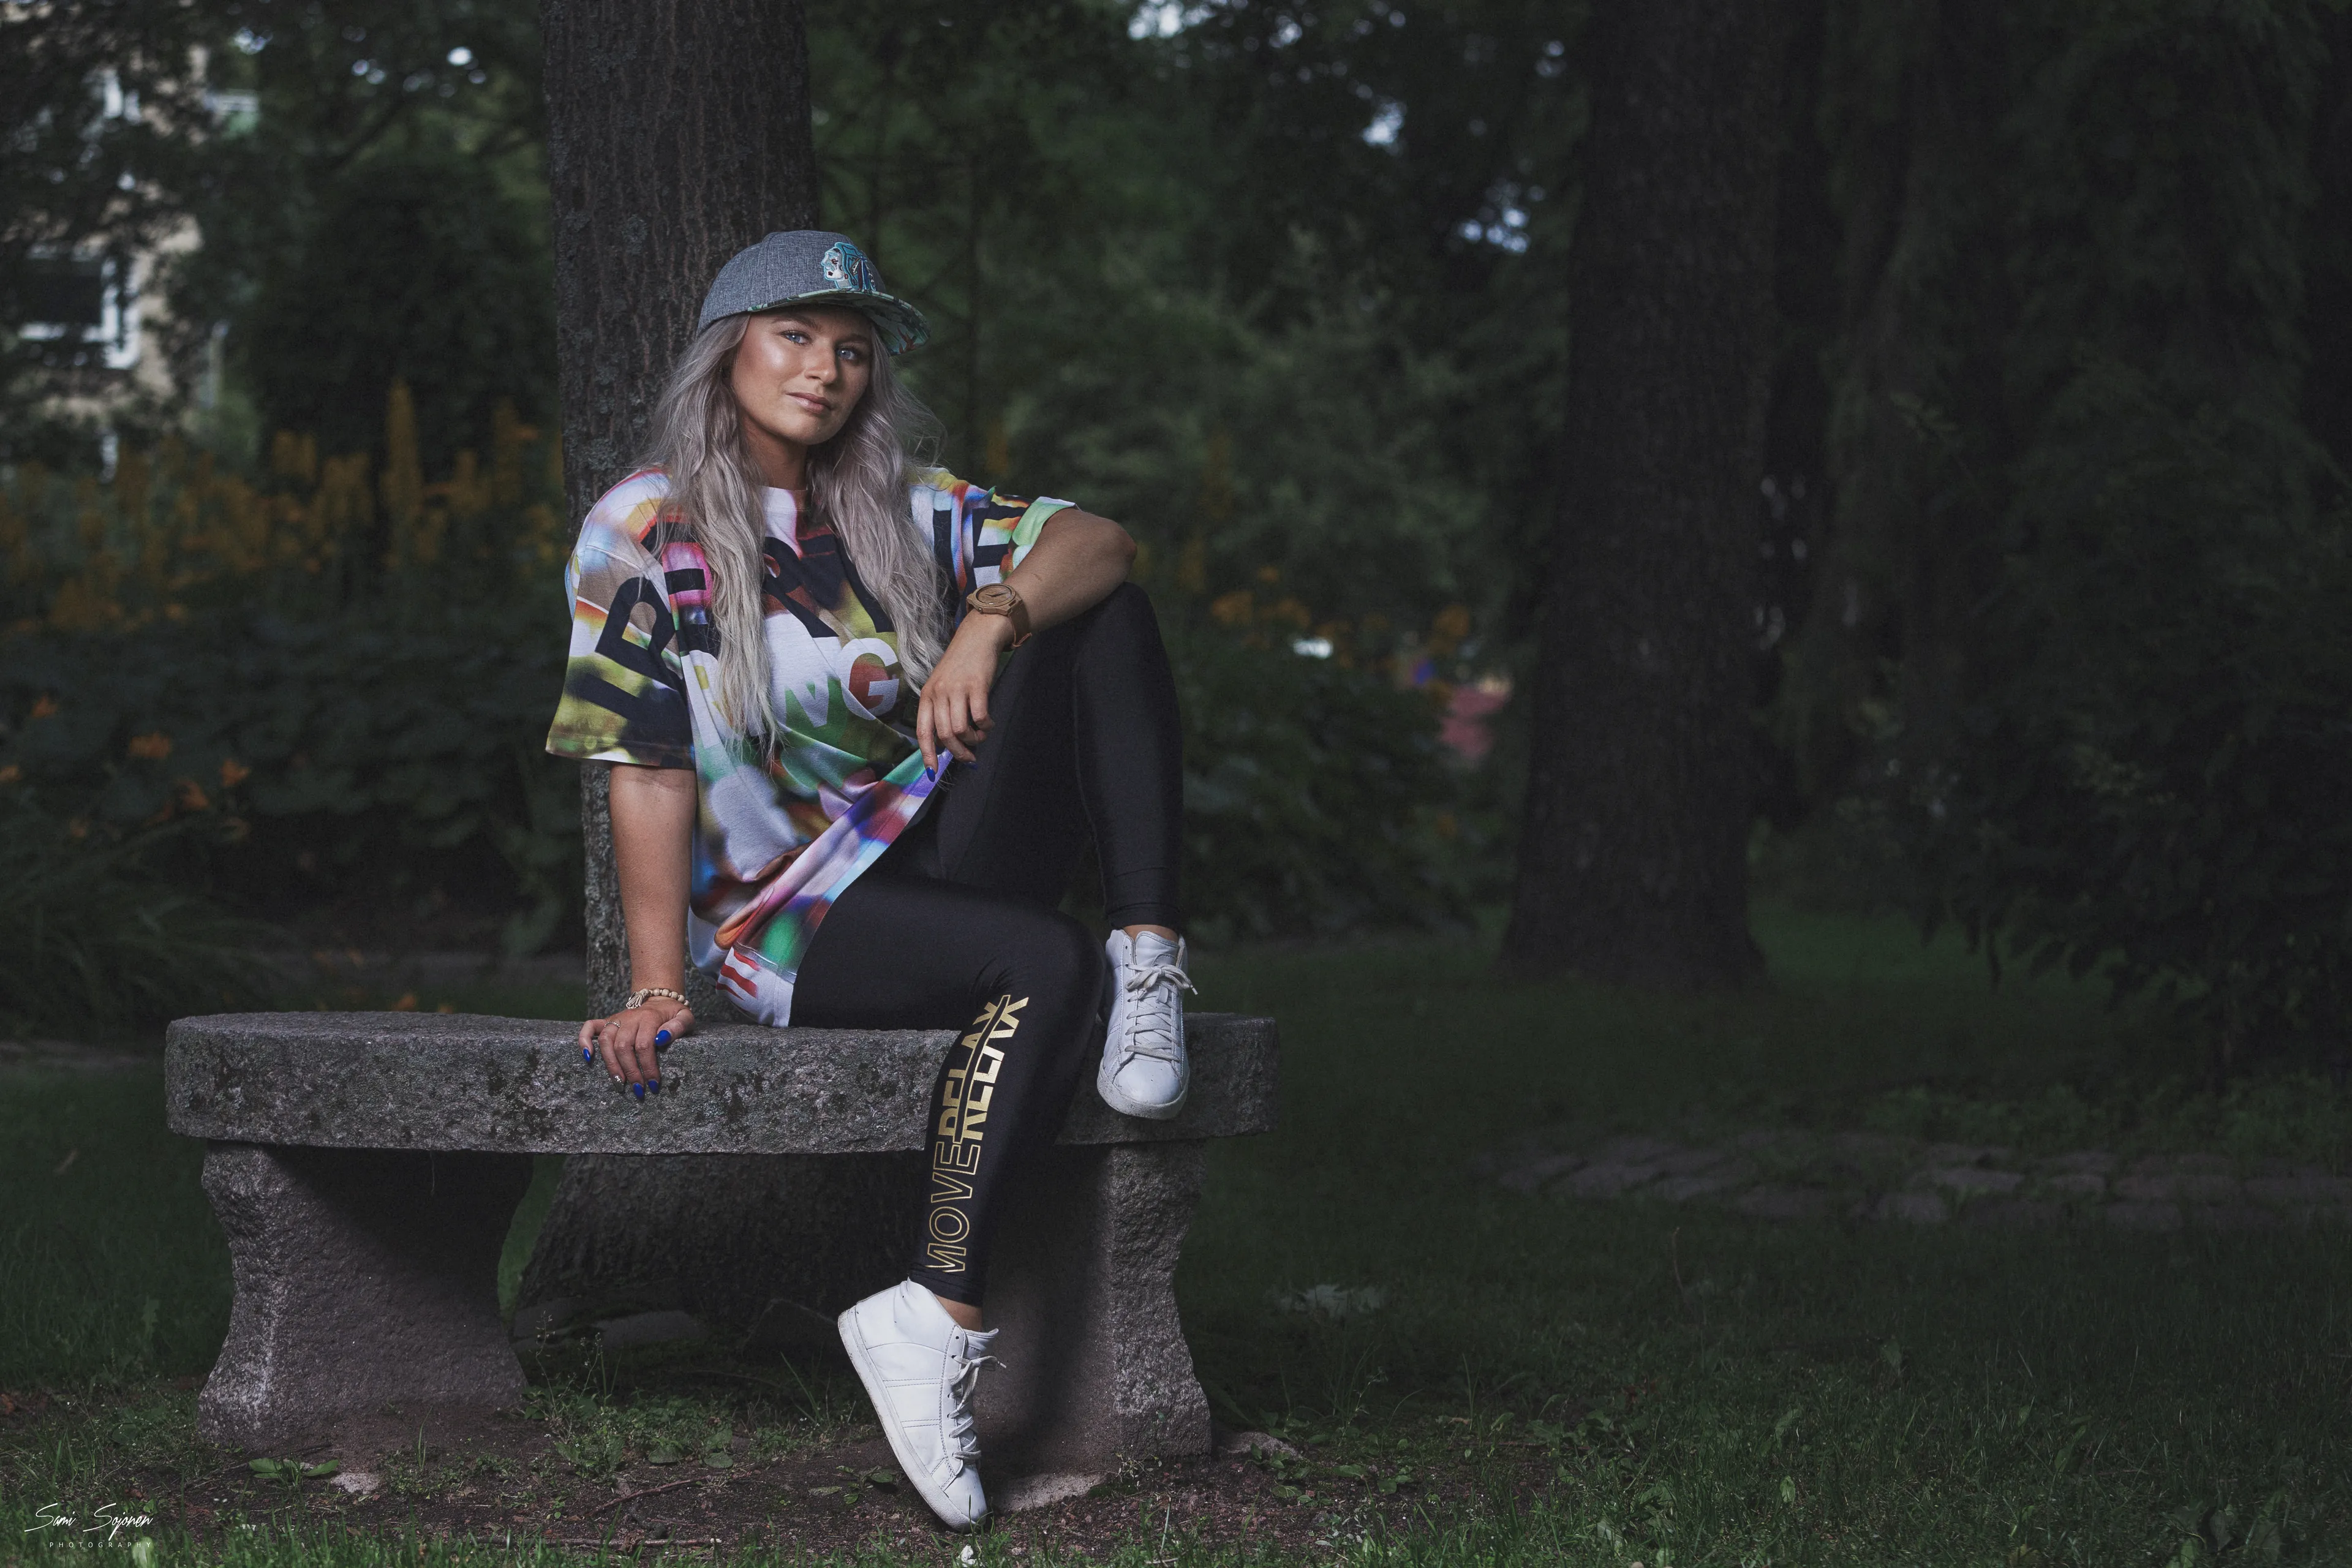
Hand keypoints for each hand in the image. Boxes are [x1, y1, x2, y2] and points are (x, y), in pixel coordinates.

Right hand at [578, 996, 693, 1097]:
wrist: (659, 999)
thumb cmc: (673, 1013)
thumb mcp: (685, 1017)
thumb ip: (678, 1027)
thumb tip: (662, 1039)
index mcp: (649, 1017)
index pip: (645, 1045)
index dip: (648, 1066)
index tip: (653, 1084)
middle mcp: (630, 1017)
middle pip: (623, 1046)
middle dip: (630, 1071)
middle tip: (638, 1089)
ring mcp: (617, 1019)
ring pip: (606, 1041)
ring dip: (611, 1064)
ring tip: (620, 1083)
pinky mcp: (607, 1021)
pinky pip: (589, 1027)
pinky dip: (584, 1040)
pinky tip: (587, 1057)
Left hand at [917, 611, 1017, 769]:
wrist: (977, 637)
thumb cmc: (960, 665)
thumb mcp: (942, 685)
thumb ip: (941, 709)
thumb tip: (946, 741)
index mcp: (927, 695)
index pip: (923, 731)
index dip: (927, 754)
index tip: (932, 771)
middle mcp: (939, 693)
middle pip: (945, 735)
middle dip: (958, 752)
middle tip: (969, 758)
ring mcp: (957, 689)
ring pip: (961, 730)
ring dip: (974, 740)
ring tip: (981, 736)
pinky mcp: (977, 686)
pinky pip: (980, 717)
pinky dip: (986, 726)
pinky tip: (989, 723)